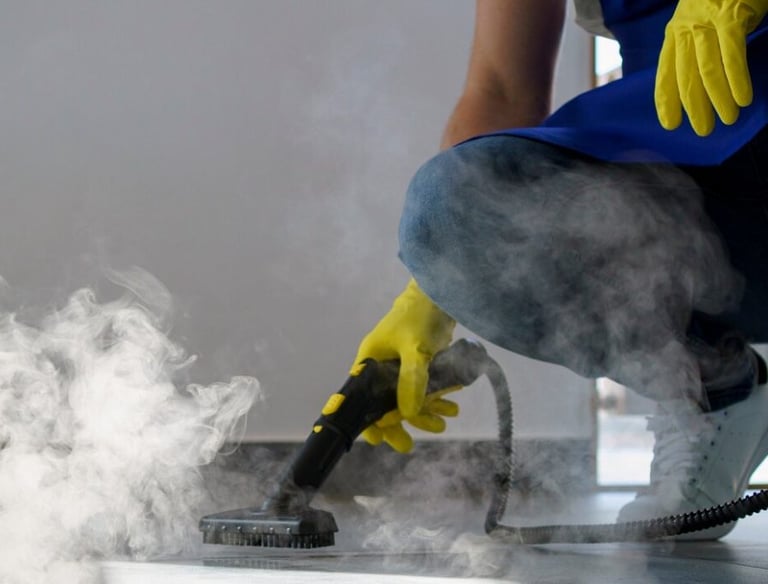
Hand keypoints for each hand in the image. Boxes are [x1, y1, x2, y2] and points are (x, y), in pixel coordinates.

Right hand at [351, 279, 456, 452]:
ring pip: (408, 399)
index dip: (367, 419)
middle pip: (385, 404)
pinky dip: (436, 399)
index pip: (361, 397)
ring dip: (424, 413)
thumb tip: (408, 414)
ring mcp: (401, 366)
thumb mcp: (416, 349)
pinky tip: (451, 408)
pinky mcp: (420, 365)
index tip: (379, 439)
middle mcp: (382, 366)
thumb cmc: (420, 316)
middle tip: (407, 445)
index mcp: (370, 360)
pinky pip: (424, 389)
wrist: (443, 294)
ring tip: (442, 423)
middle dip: (398, 424)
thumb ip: (411, 380)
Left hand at [655, 0, 767, 135]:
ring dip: (717, 99)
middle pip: (685, 76)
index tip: (670, 124)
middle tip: (704, 130)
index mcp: (676, 31)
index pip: (666, 71)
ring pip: (707, 69)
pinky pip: (731, 54)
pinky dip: (736, 79)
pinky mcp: (730, 16)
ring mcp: (707, 22)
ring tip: (727, 119)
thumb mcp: (704, 20)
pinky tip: (742, 99)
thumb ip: (699, 47)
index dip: (666, 100)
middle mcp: (686, 28)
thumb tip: (702, 83)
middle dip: (694, 107)